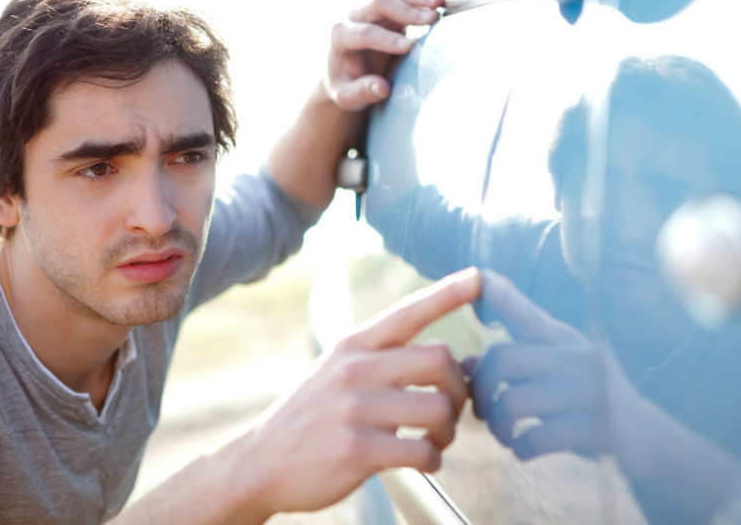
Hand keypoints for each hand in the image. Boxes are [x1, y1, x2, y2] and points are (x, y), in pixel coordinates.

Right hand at [233, 268, 478, 518]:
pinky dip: (432, 460)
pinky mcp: (358, 449)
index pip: (407, 312)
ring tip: (434, 440)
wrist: (261, 461)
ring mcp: (356, 408)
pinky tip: (420, 461)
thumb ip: (382, 359)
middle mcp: (355, 369)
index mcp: (352, 345)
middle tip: (450, 409)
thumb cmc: (311, 416)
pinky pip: (422, 451)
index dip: (447, 294)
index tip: (479, 278)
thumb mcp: (336, 371)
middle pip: (439, 359)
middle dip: (458, 387)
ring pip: (439, 408)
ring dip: (448, 431)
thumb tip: (444, 359)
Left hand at [326, 0, 443, 110]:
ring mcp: (369, 7)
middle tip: (431, 18)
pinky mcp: (386, 6)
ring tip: (440, 2)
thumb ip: (362, 93)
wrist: (345, 71)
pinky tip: (440, 1)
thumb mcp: (347, 97)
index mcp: (340, 36)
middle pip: (378, 3)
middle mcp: (352, 15)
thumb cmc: (346, 85)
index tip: (410, 47)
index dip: (387, 39)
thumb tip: (383, 89)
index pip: (365, 33)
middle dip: (406, 11)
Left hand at [463, 270, 651, 469]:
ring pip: (512, 402)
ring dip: (498, 426)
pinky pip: (537, 437)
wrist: (651, 442)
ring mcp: (588, 391)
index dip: (496, 292)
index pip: (523, 308)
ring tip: (505, 435)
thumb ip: (513, 367)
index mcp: (563, 339)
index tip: (476, 275)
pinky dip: (521, 448)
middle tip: (482, 412)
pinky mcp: (597, 428)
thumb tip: (466, 364)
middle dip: (480, 388)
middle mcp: (575, 356)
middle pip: (502, 357)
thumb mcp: (554, 376)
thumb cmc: (589, 404)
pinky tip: (524, 450)